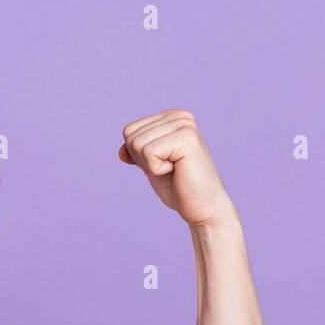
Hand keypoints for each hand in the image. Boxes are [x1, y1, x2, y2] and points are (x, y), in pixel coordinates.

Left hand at [118, 109, 233, 228]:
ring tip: (175, 169)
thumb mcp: (151, 166)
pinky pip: (149, 153)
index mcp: (171, 117)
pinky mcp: (187, 138)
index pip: (129, 131)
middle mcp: (179, 116)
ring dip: (151, 165)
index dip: (138, 156)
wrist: (203, 207)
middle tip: (170, 169)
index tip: (163, 164)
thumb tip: (121, 151)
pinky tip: (178, 170)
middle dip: (144, 160)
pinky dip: (157, 169)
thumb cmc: (179, 187)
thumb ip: (136, 154)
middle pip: (131, 136)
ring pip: (138, 144)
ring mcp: (185, 125)